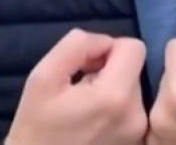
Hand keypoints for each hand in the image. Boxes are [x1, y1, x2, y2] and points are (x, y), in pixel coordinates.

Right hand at [5, 28, 147, 144]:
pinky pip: (132, 111)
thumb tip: (103, 42)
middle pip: (133, 68)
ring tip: (84, 108)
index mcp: (115, 96)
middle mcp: (137, 115)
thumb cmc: (36, 127)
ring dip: (111, 89)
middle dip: (108, 70)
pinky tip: (92, 122)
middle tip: (79, 88)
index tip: (86, 65)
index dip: (107, 48)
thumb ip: (76, 46)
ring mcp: (139, 134)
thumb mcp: (43, 76)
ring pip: (133, 89)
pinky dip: (115, 109)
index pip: (134, 47)